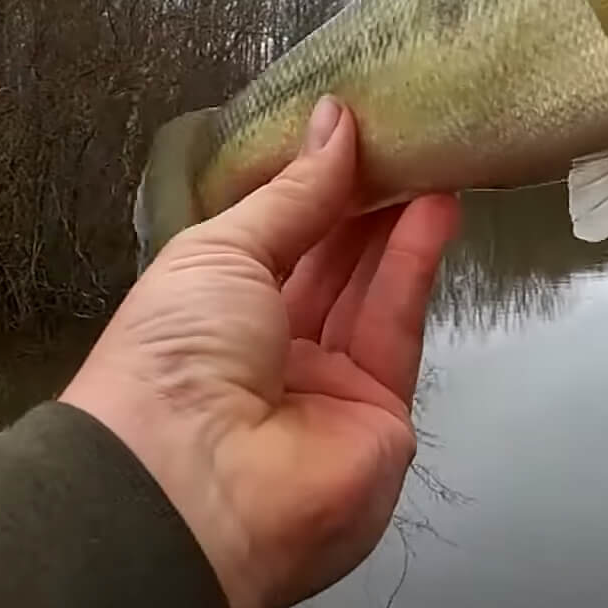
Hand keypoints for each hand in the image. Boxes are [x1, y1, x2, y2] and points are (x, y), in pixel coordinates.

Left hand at [61, 98, 460, 607]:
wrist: (192, 487)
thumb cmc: (173, 357)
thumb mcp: (219, 252)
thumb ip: (292, 192)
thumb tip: (335, 121)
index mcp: (209, 316)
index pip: (271, 242)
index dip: (309, 188)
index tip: (349, 129)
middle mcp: (268, 353)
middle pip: (327, 264)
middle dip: (361, 201)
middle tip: (401, 135)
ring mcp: (328, 387)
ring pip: (369, 290)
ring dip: (397, 224)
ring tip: (430, 155)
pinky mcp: (382, 412)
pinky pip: (398, 326)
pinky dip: (415, 265)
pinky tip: (434, 209)